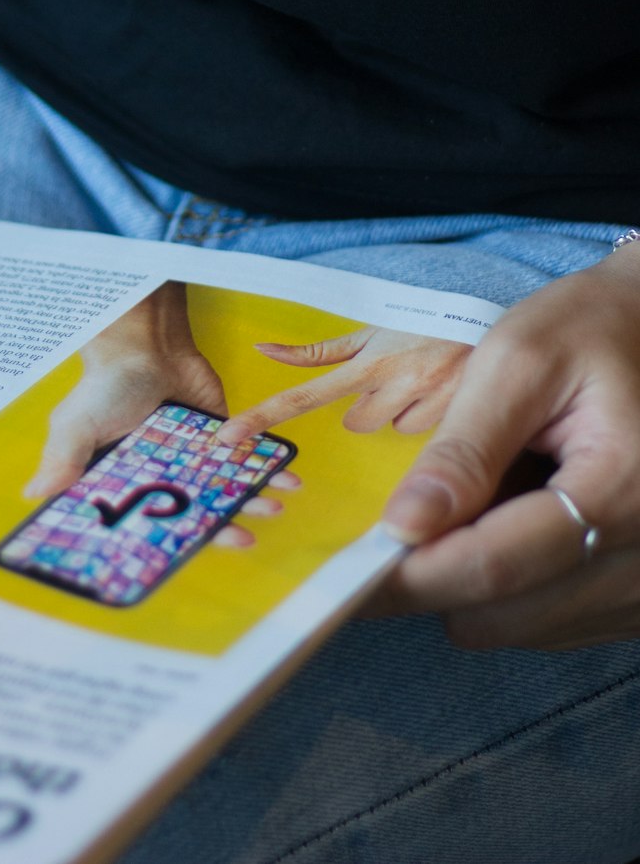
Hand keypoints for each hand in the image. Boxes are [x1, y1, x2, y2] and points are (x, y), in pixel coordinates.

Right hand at [24, 283, 299, 545]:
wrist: (146, 341)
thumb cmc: (106, 384)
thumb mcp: (76, 422)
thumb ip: (62, 459)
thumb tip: (31, 494)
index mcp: (127, 486)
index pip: (150, 528)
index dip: (171, 546)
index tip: (190, 558)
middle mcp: (162, 479)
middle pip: (195, 516)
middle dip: (221, 530)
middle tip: (244, 539)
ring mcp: (193, 459)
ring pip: (225, 492)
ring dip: (251, 501)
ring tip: (274, 506)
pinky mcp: (219, 437)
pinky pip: (245, 460)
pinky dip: (267, 470)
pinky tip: (288, 477)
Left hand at [218, 327, 471, 443]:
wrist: (499, 318)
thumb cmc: (429, 317)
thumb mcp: (375, 326)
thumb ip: (323, 350)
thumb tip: (265, 351)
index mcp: (372, 358)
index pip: (307, 394)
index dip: (266, 417)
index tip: (228, 437)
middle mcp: (398, 385)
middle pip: (357, 422)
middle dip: (368, 405)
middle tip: (396, 376)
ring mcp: (432, 405)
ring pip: (394, 429)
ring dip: (402, 412)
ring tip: (427, 377)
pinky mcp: (460, 421)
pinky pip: (427, 434)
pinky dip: (432, 418)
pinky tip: (446, 388)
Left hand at [366, 250, 639, 648]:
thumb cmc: (589, 329)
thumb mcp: (519, 359)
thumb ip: (465, 446)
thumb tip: (402, 527)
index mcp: (621, 490)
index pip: (495, 567)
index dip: (412, 576)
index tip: (346, 575)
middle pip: (506, 613)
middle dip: (438, 576)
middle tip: (403, 518)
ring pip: (523, 627)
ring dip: (479, 579)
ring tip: (486, 495)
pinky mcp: (636, 599)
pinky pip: (551, 621)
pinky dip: (516, 583)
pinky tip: (519, 516)